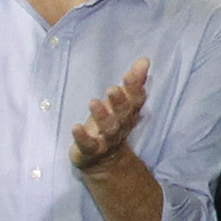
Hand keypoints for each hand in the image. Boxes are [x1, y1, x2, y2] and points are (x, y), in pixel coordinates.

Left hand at [70, 58, 150, 172]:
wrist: (104, 160)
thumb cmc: (112, 123)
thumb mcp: (122, 103)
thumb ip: (133, 82)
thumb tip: (144, 60)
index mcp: (128, 113)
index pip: (135, 99)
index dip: (133, 87)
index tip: (129, 73)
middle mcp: (120, 126)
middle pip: (122, 114)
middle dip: (119, 102)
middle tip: (112, 89)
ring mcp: (106, 139)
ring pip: (108, 129)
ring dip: (102, 116)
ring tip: (93, 102)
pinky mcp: (90, 150)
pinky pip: (88, 145)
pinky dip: (82, 137)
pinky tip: (75, 127)